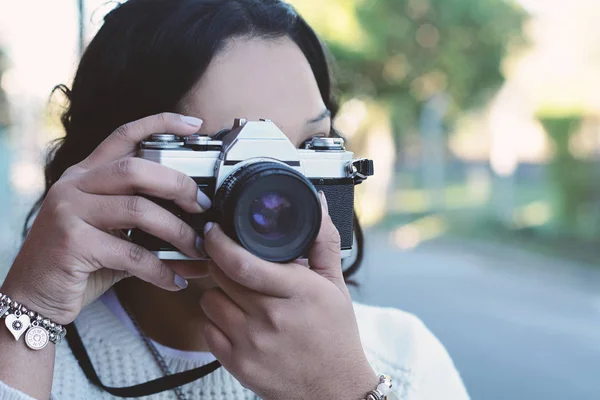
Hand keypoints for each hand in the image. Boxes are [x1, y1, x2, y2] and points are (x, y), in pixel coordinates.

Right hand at [2, 113, 208, 324]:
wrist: (32, 297)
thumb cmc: (80, 263)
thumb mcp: (111, 233)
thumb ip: (146, 222)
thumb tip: (201, 229)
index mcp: (85, 175)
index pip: (124, 135)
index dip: (161, 124)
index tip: (195, 125)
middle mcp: (74, 186)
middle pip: (136, 168)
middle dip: (178, 185)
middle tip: (203, 206)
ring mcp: (69, 211)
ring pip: (138, 209)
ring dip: (177, 232)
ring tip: (198, 249)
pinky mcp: (71, 243)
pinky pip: (131, 253)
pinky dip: (160, 269)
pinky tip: (175, 280)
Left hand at [200, 192, 378, 399]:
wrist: (333, 390)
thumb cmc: (335, 336)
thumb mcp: (336, 285)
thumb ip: (323, 241)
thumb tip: (318, 203)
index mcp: (298, 293)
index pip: (243, 263)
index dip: (220, 242)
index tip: (215, 231)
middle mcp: (271, 318)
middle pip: (221, 276)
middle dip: (223, 263)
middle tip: (237, 265)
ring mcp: (251, 344)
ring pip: (209, 299)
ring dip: (219, 292)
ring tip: (243, 297)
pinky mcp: (237, 364)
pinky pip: (207, 328)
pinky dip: (216, 319)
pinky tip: (238, 320)